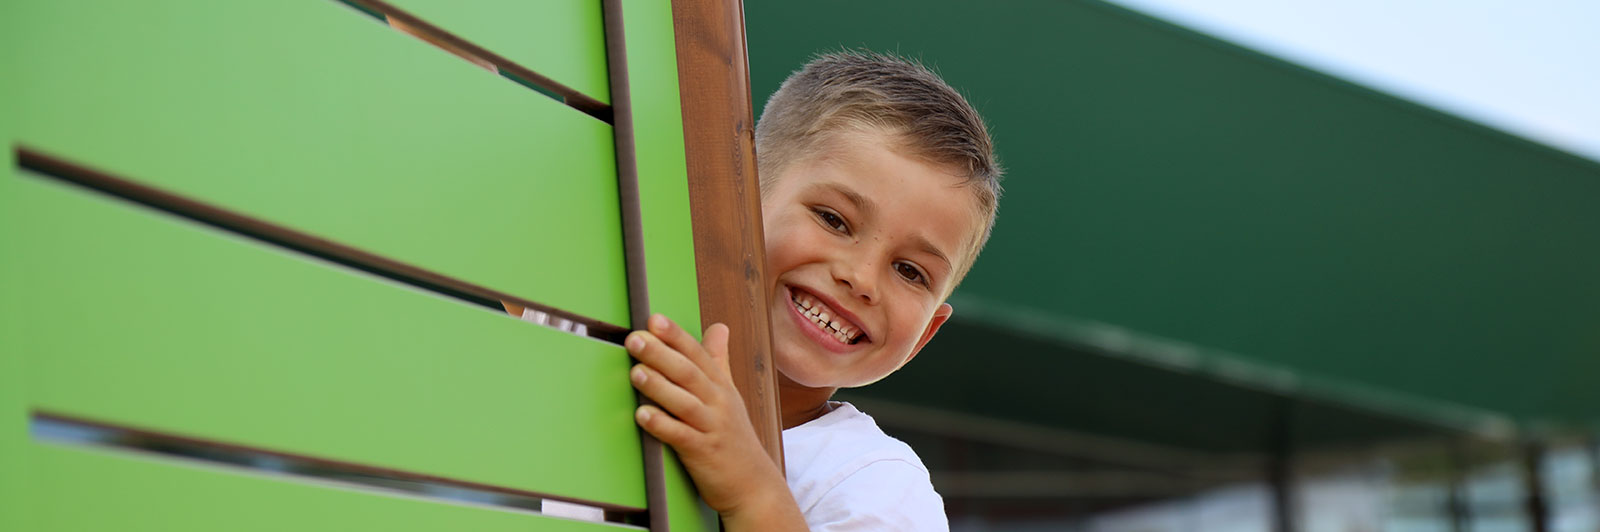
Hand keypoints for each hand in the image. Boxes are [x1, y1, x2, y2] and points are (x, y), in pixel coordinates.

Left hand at [625, 314, 800, 527]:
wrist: (754, 485)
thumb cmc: (735, 437)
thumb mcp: (730, 394)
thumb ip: (719, 360)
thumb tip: (719, 326)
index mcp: (721, 387)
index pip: (697, 355)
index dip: (676, 336)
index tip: (655, 319)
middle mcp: (718, 404)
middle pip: (689, 374)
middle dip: (662, 354)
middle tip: (635, 338)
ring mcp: (712, 428)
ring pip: (684, 403)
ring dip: (659, 386)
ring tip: (635, 372)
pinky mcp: (704, 453)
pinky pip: (681, 437)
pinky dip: (662, 425)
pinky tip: (642, 415)